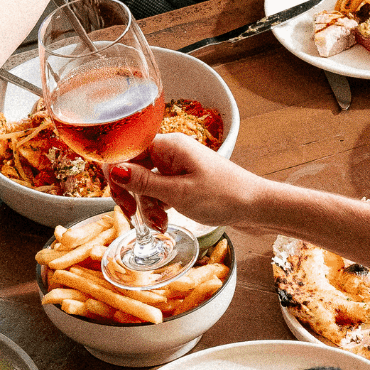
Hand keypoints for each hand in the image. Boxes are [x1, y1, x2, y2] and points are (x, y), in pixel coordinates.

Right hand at [109, 133, 268, 228]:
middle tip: (134, 215)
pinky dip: (158, 206)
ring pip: (145, 182)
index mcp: (168, 145)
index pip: (125, 151)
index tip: (121, 200)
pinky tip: (165, 220)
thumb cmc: (225, 196)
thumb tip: (113, 170)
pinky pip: (159, 189)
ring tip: (160, 224)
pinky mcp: (183, 179)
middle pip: (133, 168)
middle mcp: (171, 151)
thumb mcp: (178, 193)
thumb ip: (143, 182)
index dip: (116, 175)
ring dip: (147, 205)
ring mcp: (177, 165)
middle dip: (132, 195)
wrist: (257, 206)